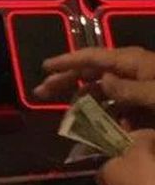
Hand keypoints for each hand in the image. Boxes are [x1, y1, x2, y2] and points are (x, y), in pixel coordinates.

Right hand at [34, 47, 154, 113]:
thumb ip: (130, 89)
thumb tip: (101, 80)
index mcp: (130, 61)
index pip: (91, 57)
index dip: (67, 61)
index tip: (45, 67)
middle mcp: (129, 68)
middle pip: (90, 71)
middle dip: (66, 80)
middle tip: (41, 92)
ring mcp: (136, 84)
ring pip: (102, 89)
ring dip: (84, 100)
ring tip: (68, 115)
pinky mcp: (143, 100)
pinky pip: (118, 104)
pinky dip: (106, 113)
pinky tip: (100, 127)